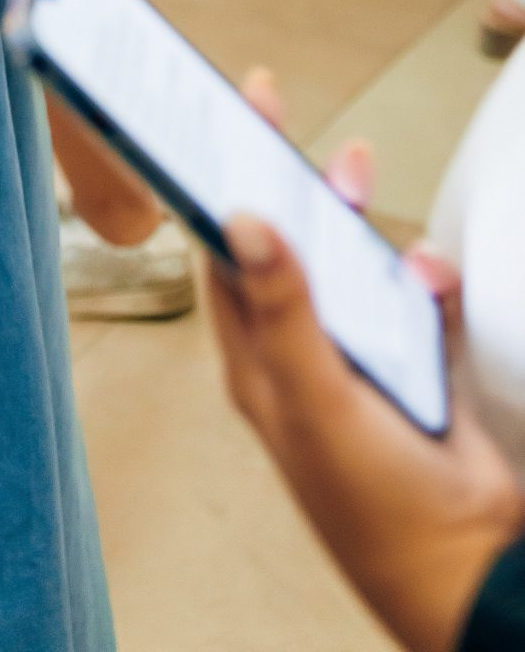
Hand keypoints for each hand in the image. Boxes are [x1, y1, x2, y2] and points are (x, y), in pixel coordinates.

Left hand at [208, 76, 524, 651]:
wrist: (468, 566)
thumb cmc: (376, 506)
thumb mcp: (317, 396)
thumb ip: (283, 309)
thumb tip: (241, 220)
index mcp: (258, 359)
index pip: (224, 250)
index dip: (218, 181)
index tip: (217, 120)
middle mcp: (301, 353)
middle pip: (287, 245)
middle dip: (290, 182)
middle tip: (284, 119)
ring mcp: (359, 360)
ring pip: (349, 264)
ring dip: (357, 221)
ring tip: (359, 173)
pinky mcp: (414, 368)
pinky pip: (413, 301)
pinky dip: (424, 279)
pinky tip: (432, 275)